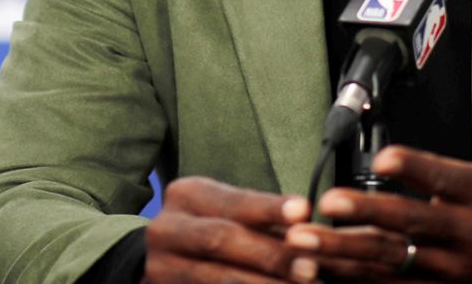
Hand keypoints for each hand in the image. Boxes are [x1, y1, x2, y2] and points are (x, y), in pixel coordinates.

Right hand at [144, 176, 316, 283]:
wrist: (166, 260)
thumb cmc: (212, 228)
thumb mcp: (228, 213)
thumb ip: (262, 220)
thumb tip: (308, 228)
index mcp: (187, 195)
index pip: (233, 201)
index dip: (269, 207)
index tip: (304, 211)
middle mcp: (167, 228)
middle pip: (221, 239)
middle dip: (270, 255)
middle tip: (310, 267)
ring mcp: (162, 266)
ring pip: (218, 278)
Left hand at [285, 53, 471, 282]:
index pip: (446, 179)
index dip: (414, 169)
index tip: (382, 158)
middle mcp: (466, 233)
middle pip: (411, 223)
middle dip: (368, 213)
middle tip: (330, 202)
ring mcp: (450, 267)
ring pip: (392, 260)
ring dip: (346, 252)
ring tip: (304, 240)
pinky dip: (356, 279)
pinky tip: (320, 271)